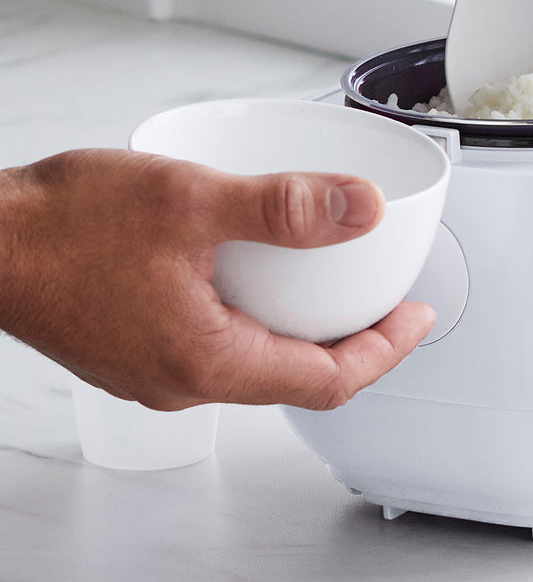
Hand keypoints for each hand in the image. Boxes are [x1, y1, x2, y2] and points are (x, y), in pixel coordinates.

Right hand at [0, 149, 434, 409]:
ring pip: (259, 357)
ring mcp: (157, 366)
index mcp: (208, 360)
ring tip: (340, 277)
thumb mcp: (190, 201)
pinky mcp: (138, 344)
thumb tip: (361, 209)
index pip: (328, 380)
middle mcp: (184, 378)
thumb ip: (283, 207)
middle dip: (356, 338)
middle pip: (299, 375)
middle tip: (391, 297)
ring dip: (307, 324)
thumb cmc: (63, 227)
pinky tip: (264, 267)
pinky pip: (220, 339)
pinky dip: (261, 312)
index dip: (387, 349)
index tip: (420, 316)